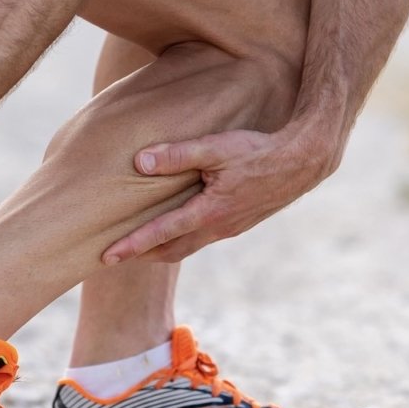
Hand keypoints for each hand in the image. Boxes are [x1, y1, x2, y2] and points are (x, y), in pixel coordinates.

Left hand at [102, 126, 338, 263]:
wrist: (303, 162)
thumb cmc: (258, 151)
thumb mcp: (216, 148)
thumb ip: (178, 155)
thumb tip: (140, 162)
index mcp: (208, 212)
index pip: (160, 233)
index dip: (131, 245)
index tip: (105, 257)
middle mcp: (217, 228)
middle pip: (171, 251)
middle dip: (142, 256)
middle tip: (114, 259)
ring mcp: (230, 229)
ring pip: (188, 246)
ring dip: (163, 250)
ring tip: (140, 248)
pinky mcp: (239, 223)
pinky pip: (204, 238)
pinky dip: (184, 239)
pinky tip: (178, 229)